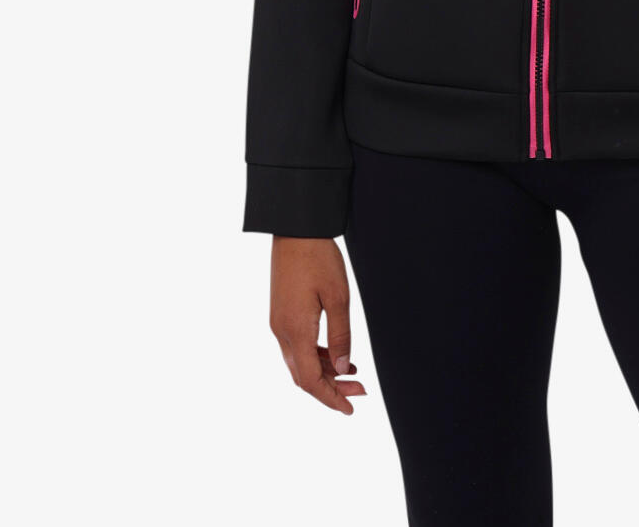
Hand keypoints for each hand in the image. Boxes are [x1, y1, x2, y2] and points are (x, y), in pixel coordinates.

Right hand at [268, 236, 367, 413]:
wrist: (295, 228)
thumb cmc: (319, 258)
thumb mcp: (338, 296)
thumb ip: (341, 335)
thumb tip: (344, 370)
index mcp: (294, 330)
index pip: (311, 381)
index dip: (330, 398)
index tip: (351, 409)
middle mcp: (281, 332)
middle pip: (303, 376)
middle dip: (330, 389)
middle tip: (360, 392)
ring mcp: (278, 323)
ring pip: (299, 362)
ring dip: (324, 372)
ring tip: (353, 374)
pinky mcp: (280, 313)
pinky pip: (297, 346)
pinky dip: (316, 356)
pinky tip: (336, 354)